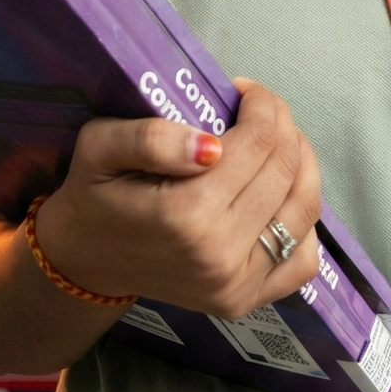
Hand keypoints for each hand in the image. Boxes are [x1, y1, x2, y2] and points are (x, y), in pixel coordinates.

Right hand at [30, 79, 321, 319]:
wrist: (85, 259)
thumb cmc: (95, 193)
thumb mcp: (100, 146)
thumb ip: (150, 138)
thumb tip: (209, 146)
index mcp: (187, 214)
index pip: (260, 140)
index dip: (262, 104)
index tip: (243, 90)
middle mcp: (220, 255)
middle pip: (287, 168)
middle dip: (282, 125)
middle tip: (259, 109)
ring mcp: (237, 284)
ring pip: (305, 208)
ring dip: (301, 163)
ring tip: (275, 143)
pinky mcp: (246, 301)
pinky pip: (303, 259)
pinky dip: (303, 222)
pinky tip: (278, 196)